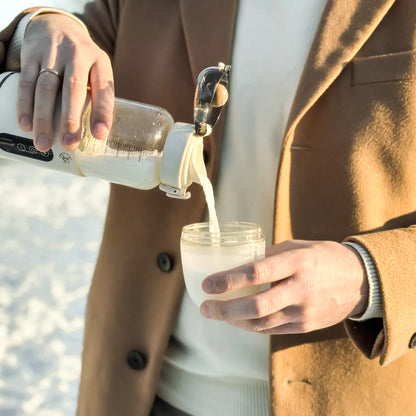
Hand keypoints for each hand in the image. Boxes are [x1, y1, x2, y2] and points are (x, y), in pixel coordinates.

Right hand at [18, 13, 113, 150]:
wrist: (57, 25)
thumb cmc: (82, 60)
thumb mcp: (97, 71)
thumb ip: (98, 96)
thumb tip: (97, 134)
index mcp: (99, 62)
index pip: (103, 90)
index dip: (102, 113)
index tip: (100, 134)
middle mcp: (77, 55)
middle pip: (73, 89)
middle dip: (70, 119)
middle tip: (69, 143)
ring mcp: (52, 54)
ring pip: (46, 88)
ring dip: (43, 118)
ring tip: (43, 143)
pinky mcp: (31, 56)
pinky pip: (26, 83)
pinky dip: (25, 105)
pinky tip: (26, 124)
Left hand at [200, 240, 368, 333]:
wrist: (359, 281)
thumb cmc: (322, 257)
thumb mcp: (297, 247)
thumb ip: (269, 257)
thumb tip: (238, 265)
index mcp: (298, 262)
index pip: (257, 272)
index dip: (228, 280)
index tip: (207, 284)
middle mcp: (301, 289)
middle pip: (256, 306)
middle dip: (225, 309)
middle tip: (205, 307)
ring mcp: (304, 312)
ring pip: (261, 323)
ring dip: (234, 320)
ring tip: (217, 313)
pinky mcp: (305, 326)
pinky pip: (272, 329)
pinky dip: (251, 325)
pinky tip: (239, 319)